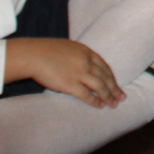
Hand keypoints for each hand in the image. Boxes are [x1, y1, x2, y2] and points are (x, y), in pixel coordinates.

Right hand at [7, 38, 123, 107]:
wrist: (31, 54)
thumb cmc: (45, 51)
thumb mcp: (68, 47)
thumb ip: (78, 55)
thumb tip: (84, 64)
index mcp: (86, 51)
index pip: (104, 66)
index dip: (112, 77)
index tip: (116, 84)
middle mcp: (86, 62)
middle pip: (106, 77)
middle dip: (115, 88)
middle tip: (122, 97)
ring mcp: (79, 73)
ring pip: (100, 86)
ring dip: (109, 96)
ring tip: (114, 104)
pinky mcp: (70, 84)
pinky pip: (87, 95)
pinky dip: (95, 101)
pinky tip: (100, 106)